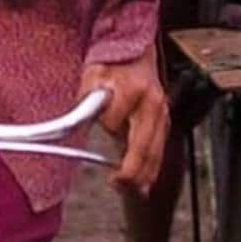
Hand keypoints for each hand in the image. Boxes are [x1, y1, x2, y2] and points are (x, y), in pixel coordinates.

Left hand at [80, 46, 168, 193]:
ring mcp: (162, 113)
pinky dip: (152, 168)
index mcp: (132, 88)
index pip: (115, 119)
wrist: (134, 51)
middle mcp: (152, 102)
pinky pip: (160, 149)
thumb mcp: (92, 74)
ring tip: (130, 190)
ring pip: (155, 151)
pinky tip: (144, 184)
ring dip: (143, 174)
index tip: (95, 132)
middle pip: (144, 145)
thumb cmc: (111, 63)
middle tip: (117, 185)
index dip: (106, 126)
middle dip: (131, 170)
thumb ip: (86, 99)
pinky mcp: (164, 121)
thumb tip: (76, 124)